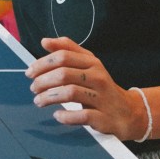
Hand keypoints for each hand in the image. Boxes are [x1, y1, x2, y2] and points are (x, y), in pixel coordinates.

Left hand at [26, 37, 145, 140]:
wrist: (129, 112)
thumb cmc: (101, 86)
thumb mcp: (88, 64)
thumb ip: (67, 50)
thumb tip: (45, 41)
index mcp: (92, 63)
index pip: (63, 56)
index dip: (42, 63)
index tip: (30, 72)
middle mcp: (98, 78)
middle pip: (64, 74)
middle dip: (42, 81)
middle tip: (33, 88)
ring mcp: (102, 98)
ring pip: (70, 92)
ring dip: (49, 97)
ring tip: (39, 101)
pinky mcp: (104, 117)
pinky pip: (82, 115)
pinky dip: (66, 116)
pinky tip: (57, 115)